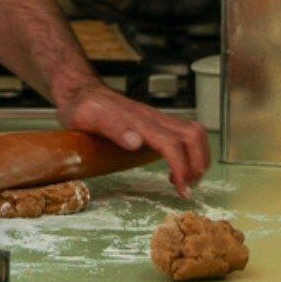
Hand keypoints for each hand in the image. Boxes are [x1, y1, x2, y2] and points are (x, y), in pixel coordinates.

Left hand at [59, 84, 209, 196]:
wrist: (82, 92)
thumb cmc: (83, 108)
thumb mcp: (89, 118)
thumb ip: (113, 128)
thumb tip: (136, 142)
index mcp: (140, 122)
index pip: (172, 144)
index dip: (182, 167)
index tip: (182, 189)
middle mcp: (154, 119)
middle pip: (193, 136)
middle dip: (198, 164)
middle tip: (188, 188)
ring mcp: (157, 120)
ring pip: (193, 133)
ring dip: (199, 158)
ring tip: (188, 180)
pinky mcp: (157, 123)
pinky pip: (184, 134)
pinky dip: (190, 153)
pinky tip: (175, 170)